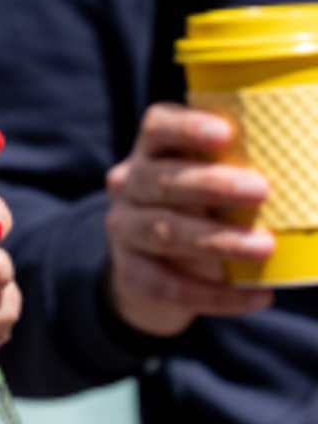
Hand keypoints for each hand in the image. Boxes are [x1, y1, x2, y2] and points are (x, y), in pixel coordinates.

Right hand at [105, 102, 273, 336]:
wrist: (155, 269)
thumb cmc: (201, 210)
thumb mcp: (210, 183)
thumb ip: (243, 168)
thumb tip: (312, 165)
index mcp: (151, 151)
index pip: (157, 127)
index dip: (186, 128)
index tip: (225, 134)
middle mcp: (129, 184)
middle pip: (160, 179)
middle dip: (211, 184)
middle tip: (261, 190)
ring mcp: (124, 228)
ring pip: (163, 230)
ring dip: (215, 238)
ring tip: (264, 246)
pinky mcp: (130, 272)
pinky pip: (167, 284)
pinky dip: (213, 294)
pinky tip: (257, 296)